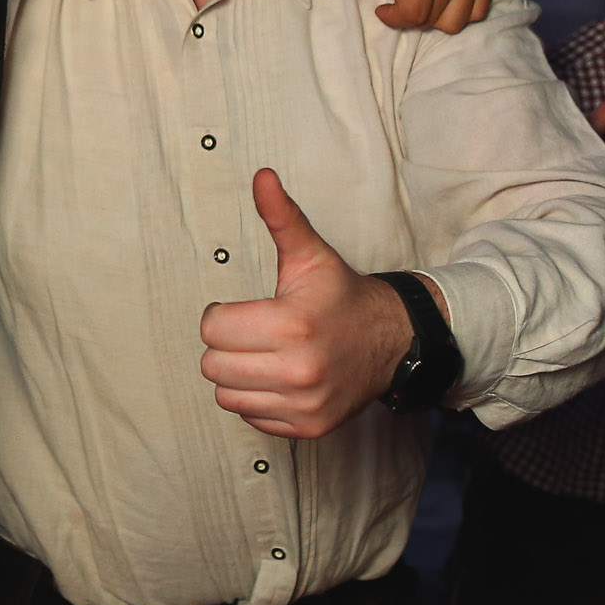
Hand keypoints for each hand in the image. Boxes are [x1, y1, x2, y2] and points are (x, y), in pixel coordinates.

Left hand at [200, 170, 415, 438]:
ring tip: (266, 354)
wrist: (392, 341)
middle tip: (255, 332)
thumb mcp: (310, 254)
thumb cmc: (341, 296)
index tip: (247, 310)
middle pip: (213, 365)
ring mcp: (304, 404)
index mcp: (292, 325)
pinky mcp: (309, 427)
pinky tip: (279, 378)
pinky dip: (257, 399)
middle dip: (227, 345)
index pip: (212, 329)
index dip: (222, 315)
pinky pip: (250, 417)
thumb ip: (281, 216)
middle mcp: (298, 371)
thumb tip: (262, 177)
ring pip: (225, 395)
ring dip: (238, 374)